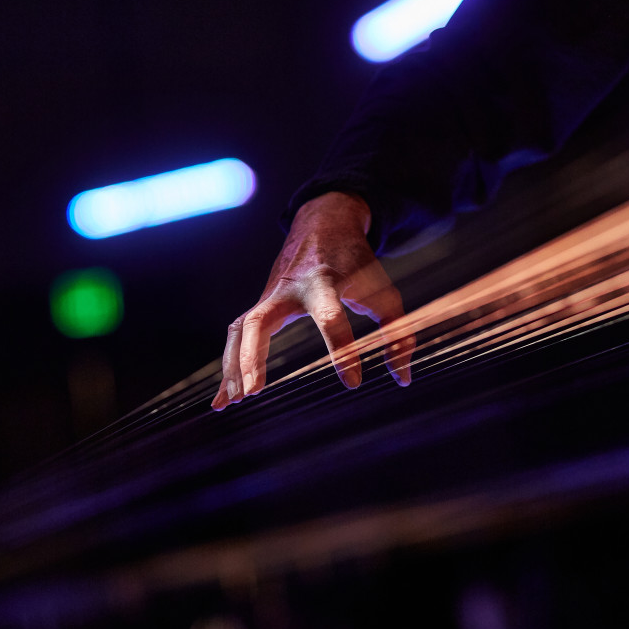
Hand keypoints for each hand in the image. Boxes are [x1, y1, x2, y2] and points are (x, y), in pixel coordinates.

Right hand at [211, 191, 414, 408]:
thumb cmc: (356, 262)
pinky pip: (238, 333)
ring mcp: (270, 295)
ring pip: (241, 329)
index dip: (342, 349)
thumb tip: (401, 378)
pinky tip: (226, 394)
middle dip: (253, 356)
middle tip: (254, 392)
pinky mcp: (262, 303)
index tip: (354, 382)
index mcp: (324, 282)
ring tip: (229, 403)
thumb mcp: (383, 291)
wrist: (323, 224)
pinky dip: (230, 362)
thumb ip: (397, 332)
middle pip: (260, 321)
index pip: (330, 317)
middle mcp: (289, 289)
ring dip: (232, 365)